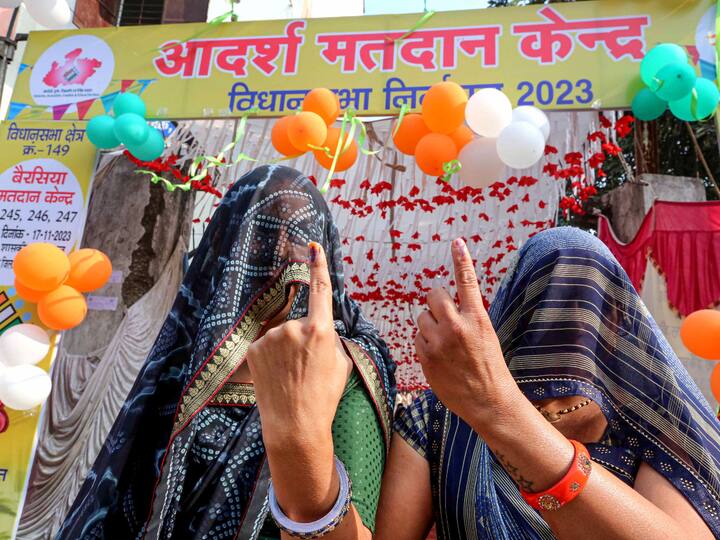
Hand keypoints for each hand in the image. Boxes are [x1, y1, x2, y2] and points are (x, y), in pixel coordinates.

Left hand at [247, 242, 346, 448]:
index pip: (320, 289)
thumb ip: (329, 338)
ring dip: (287, 350)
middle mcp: (293, 328)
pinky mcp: (254, 348)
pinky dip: (272, 358)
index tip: (313, 247)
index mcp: (320, 330)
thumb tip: (318, 328)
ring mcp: (271, 337)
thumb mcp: (341, 364)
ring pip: (283, 335)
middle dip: (306, 340)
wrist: (295, 426)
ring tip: (293, 377)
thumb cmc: (324, 396)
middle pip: (302, 323)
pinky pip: (267, 346)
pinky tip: (277, 378)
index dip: (318, 265)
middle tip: (308, 369)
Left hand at [415, 238, 519, 427]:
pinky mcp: (425, 356)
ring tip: (445, 343)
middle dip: (437, 303)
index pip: (467, 282)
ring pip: (422, 317)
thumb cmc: (490, 367)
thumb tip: (445, 306)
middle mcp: (456, 326)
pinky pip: (417, 337)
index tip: (456, 242)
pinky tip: (439, 357)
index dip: (461, 260)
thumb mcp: (486, 335)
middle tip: (445, 318)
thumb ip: (467, 317)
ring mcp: (439, 342)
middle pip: (433, 295)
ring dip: (429, 325)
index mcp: (477, 318)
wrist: (488, 400)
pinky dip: (424, 343)